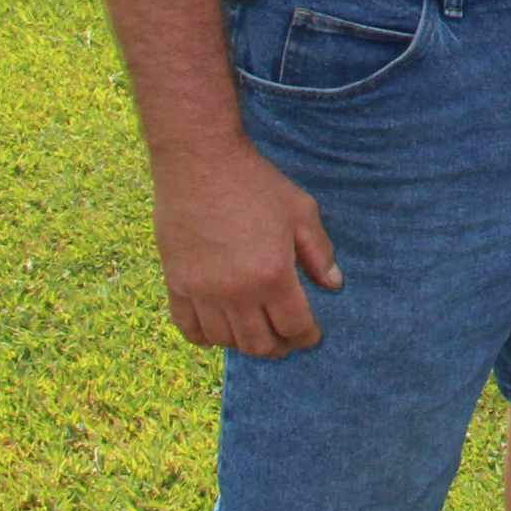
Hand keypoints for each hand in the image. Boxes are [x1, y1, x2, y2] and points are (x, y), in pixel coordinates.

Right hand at [151, 143, 340, 356]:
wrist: (200, 164)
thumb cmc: (256, 184)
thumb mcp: (301, 212)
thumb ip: (319, 253)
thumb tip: (334, 285)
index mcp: (272, 276)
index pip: (294, 326)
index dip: (306, 336)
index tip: (311, 335)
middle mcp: (236, 292)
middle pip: (260, 343)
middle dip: (279, 346)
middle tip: (286, 339)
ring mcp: (202, 292)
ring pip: (226, 341)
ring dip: (245, 344)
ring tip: (257, 334)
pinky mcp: (176, 285)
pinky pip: (190, 329)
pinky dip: (207, 338)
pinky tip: (219, 331)